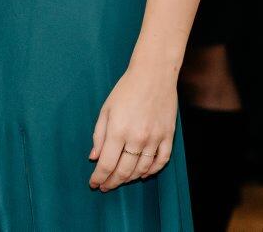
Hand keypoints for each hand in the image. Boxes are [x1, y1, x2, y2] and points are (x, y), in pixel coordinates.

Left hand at [88, 62, 177, 190]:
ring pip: (142, 169)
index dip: (99, 177)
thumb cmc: (126, 90)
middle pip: (124, 171)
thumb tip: (94, 157)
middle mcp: (137, 138)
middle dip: (112, 182)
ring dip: (130, 178)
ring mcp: (155, 139)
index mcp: (118, 131)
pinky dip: (152, 171)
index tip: (94, 184)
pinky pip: (161, 161)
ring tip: (121, 180)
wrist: (153, 75)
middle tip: (105, 186)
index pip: (107, 164)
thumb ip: (99, 135)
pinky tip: (143, 174)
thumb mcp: (106, 110)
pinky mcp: (168, 137)